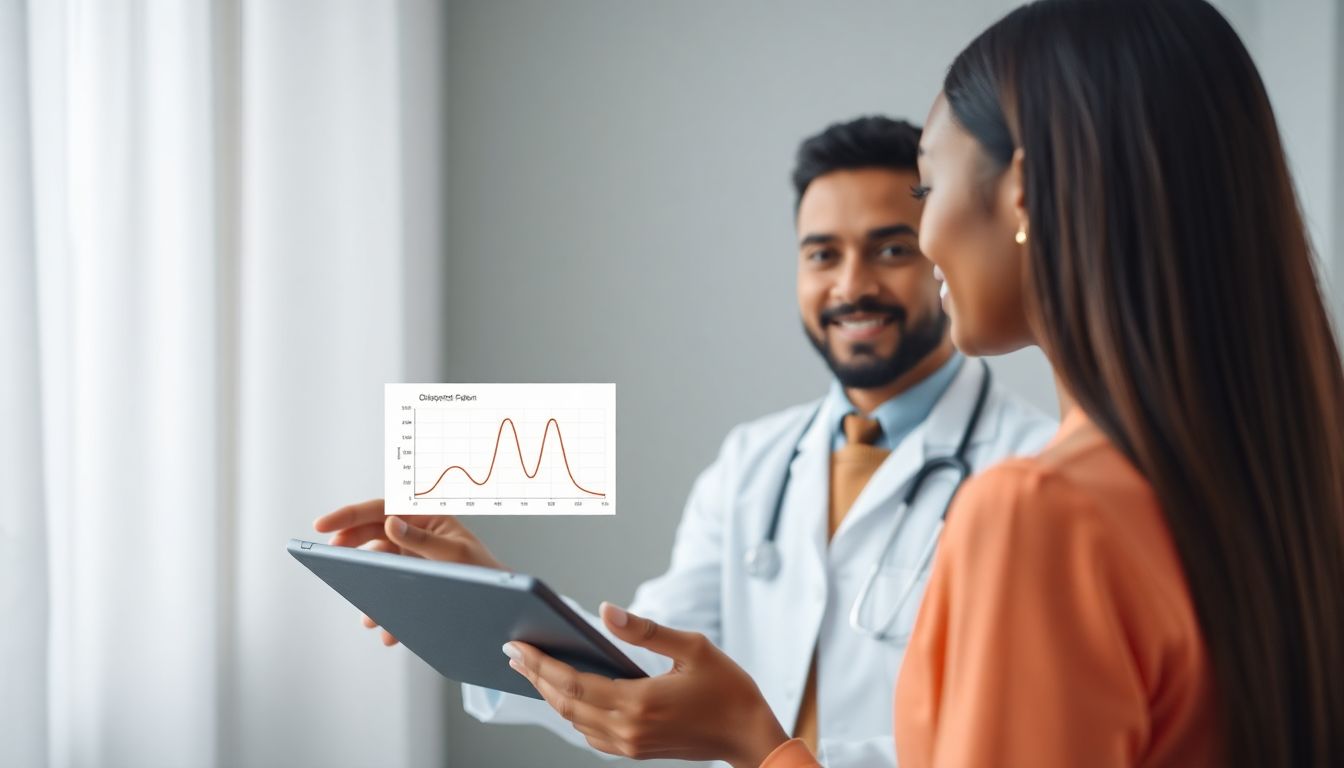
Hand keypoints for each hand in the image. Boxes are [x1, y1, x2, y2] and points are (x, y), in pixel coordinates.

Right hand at [313, 498, 504, 644]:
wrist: (503, 605)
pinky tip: (387, 632)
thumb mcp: (454, 555)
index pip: (380, 509)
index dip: (348, 516)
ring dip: (368, 591)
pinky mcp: (412, 582)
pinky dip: (384, 611)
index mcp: (426, 518)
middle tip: (333, 563)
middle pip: (370, 535)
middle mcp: (415, 534)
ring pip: (377, 568)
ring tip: (367, 617)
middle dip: (351, 551)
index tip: (320, 526)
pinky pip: (388, 592)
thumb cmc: (485, 572)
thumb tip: (389, 522)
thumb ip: (421, 539)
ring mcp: (412, 558)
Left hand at [506, 603, 789, 767]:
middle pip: (565, 704)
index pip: (573, 683)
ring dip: (550, 695)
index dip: (540, 664)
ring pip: (575, 721)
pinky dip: (572, 712)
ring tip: (531, 668)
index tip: (516, 646)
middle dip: (536, 677)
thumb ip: (645, 631)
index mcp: (639, 702)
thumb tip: (604, 610)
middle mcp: (628, 729)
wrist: (749, 736)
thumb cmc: (728, 688)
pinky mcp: (636, 750)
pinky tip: (565, 693)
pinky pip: (591, 732)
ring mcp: (630, 744)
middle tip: (512, 652)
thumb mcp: (693, 647)